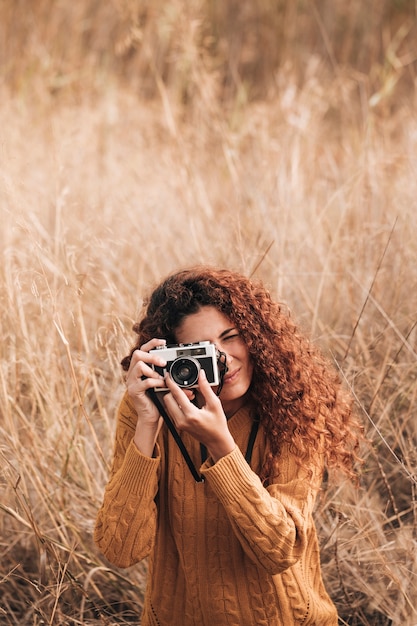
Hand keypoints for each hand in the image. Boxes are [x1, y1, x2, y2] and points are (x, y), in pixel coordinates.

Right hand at [125, 338, 167, 455]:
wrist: (152, 417)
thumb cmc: (159, 399)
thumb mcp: (166, 384)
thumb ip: (172, 376)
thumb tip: (189, 373)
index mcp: (139, 369)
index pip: (142, 350)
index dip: (151, 343)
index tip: (163, 342)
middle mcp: (133, 373)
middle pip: (137, 354)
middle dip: (152, 356)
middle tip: (163, 363)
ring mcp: (131, 382)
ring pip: (138, 366)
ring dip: (153, 370)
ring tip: (162, 377)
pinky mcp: (134, 391)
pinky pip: (144, 382)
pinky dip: (155, 382)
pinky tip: (161, 385)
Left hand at [163, 369, 235, 461]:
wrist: (216, 441)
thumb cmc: (218, 424)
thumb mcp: (215, 404)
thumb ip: (206, 388)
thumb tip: (201, 375)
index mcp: (191, 414)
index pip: (176, 394)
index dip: (171, 383)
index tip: (168, 375)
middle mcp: (182, 420)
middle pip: (168, 399)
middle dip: (173, 390)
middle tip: (186, 388)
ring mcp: (179, 424)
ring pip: (168, 405)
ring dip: (175, 397)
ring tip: (189, 396)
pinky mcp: (178, 425)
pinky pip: (172, 410)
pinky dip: (176, 403)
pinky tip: (188, 402)